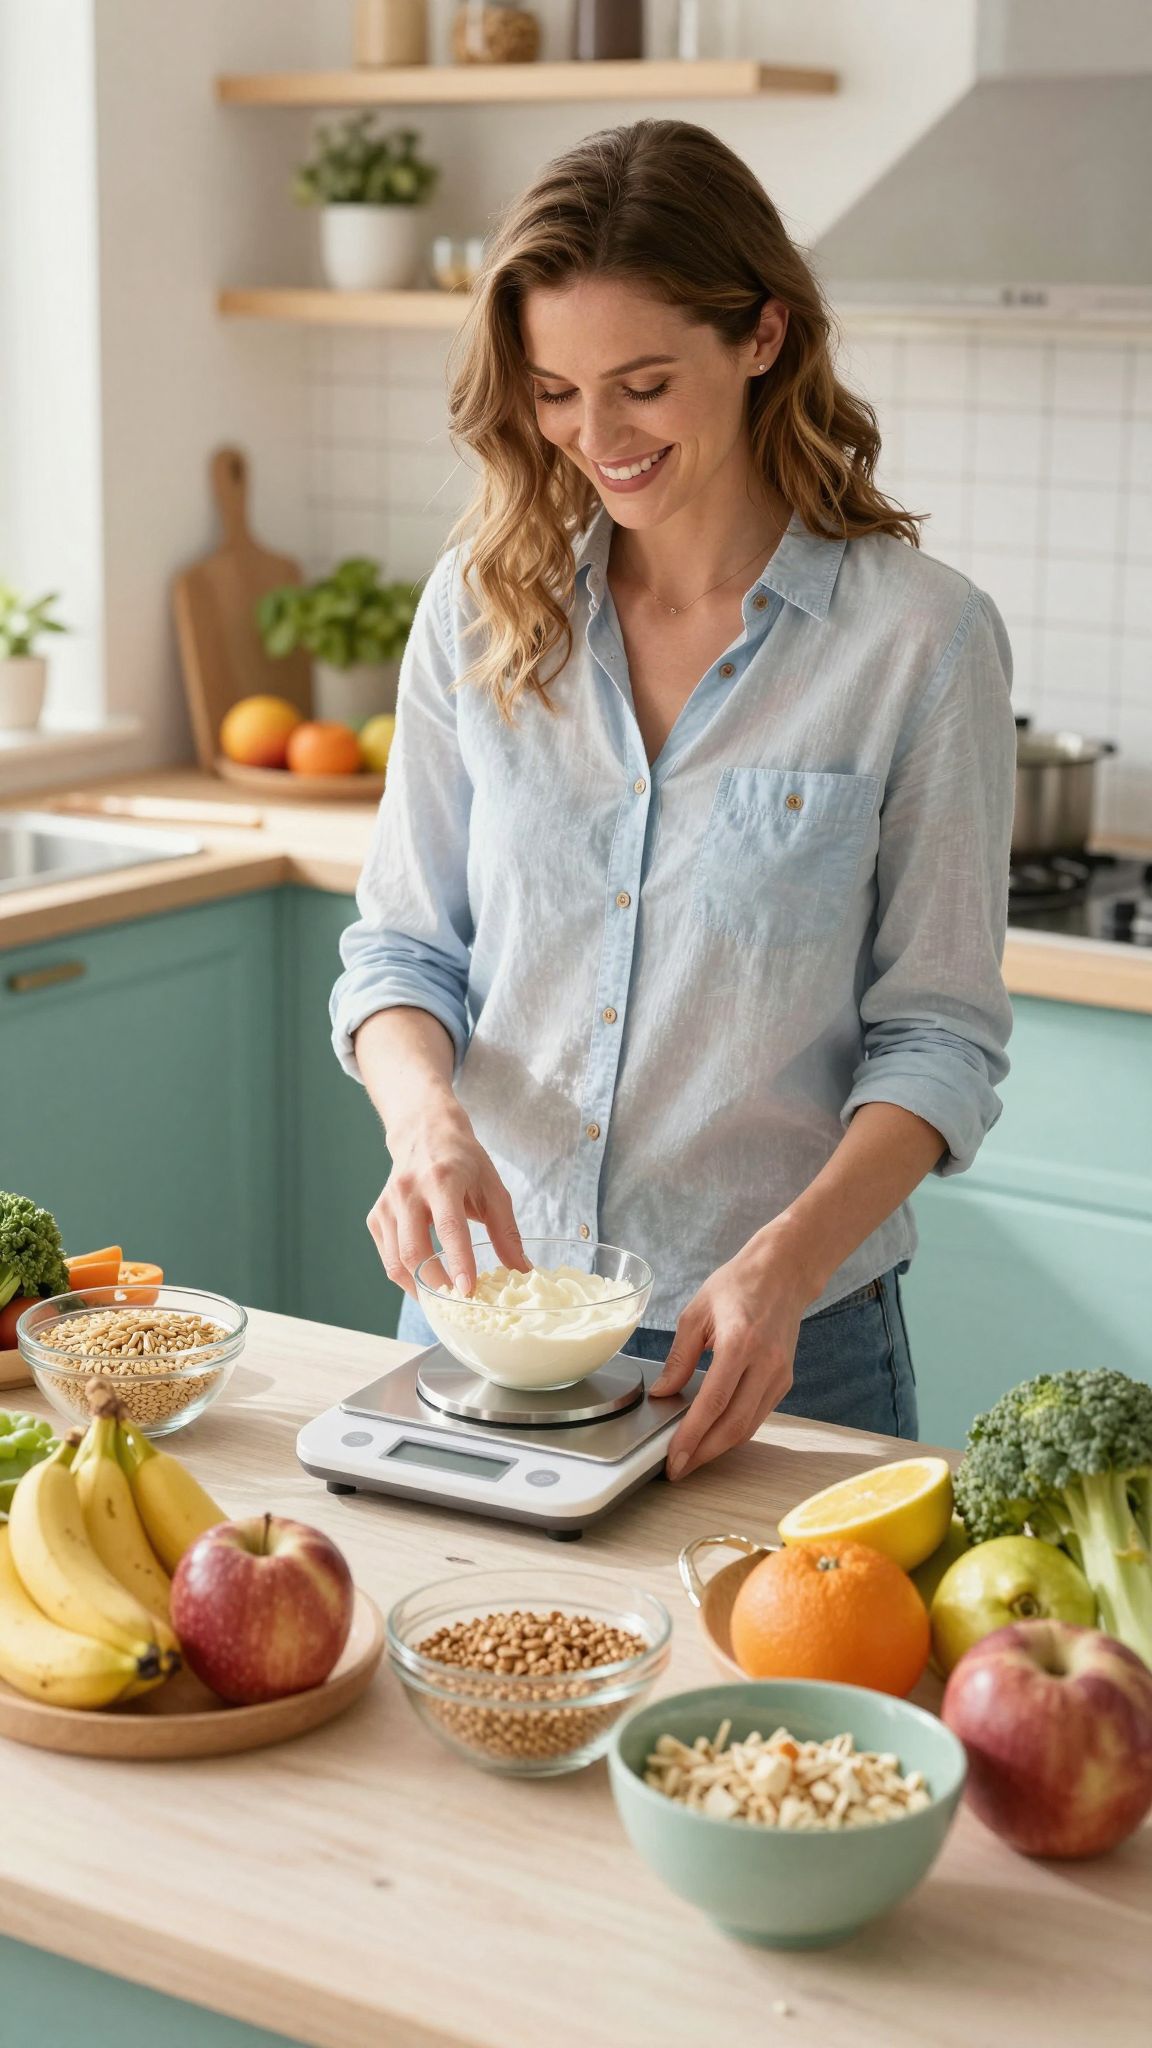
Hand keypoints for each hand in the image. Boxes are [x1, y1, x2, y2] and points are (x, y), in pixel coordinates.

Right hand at [367, 1093, 525, 1297]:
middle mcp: (408, 1191)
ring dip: (419, 1288)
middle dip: (436, 1285)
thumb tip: (522, 1270)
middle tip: (459, 1306)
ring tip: (443, 1302)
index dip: (458, 1262)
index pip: (449, 1228)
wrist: (424, 1131)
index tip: (468, 1290)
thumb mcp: (493, 1188)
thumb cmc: (463, 1161)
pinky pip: (388, 1257)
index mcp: (442, 1179)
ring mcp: (387, 1205)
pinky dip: (406, 1276)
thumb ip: (506, 1231)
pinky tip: (426, 1283)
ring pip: (396, 1261)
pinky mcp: (376, 1216)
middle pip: (415, 1251)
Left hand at [650, 1232, 811, 1479]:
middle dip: (703, 1453)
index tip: (673, 1459)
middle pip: (734, 1425)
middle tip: (677, 1469)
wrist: (783, 1273)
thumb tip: (662, 1394)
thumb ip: (679, 1358)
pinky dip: (734, 1431)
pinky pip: (758, 1416)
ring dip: (718, 1448)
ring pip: (748, 1427)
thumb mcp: (696, 1313)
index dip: (692, 1436)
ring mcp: (779, 1375)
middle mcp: (765, 1363)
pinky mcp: (785, 1381)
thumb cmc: (737, 1285)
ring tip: (690, 1458)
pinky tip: (713, 1436)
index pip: (713, 1403)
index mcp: (739, 1343)